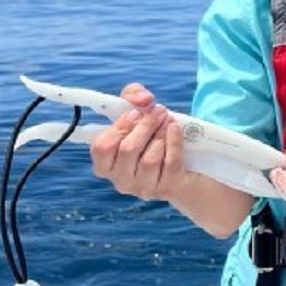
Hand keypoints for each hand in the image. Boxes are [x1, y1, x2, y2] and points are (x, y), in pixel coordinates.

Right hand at [89, 83, 188, 200]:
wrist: (184, 164)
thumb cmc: (151, 135)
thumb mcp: (138, 111)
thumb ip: (133, 95)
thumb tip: (142, 99)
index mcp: (105, 165)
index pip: (101, 148)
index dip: (119, 128)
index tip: (135, 113)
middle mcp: (121, 180)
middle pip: (128, 150)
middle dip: (145, 125)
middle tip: (158, 110)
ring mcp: (143, 188)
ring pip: (149, 159)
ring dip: (160, 134)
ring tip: (167, 120)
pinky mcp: (166, 189)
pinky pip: (170, 163)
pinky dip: (174, 142)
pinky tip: (175, 128)